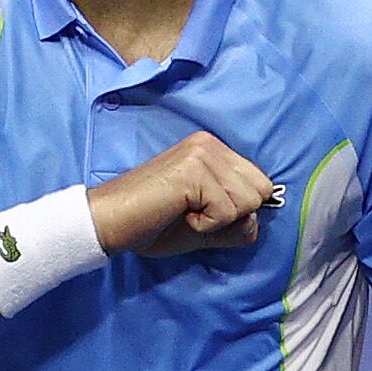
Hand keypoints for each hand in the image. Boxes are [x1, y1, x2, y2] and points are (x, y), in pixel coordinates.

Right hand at [90, 131, 280, 258]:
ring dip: (217, 222)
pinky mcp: (194, 170)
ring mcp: (202, 154)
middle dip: (232, 216)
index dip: (238, 210)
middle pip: (260, 192)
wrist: (110, 222)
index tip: (202, 212)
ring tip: (185, 213)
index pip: (261, 184)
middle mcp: (210, 144)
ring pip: (247, 203)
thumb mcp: (205, 226)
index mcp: (214, 150)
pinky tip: (179, 215)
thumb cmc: (152, 224)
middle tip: (194, 214)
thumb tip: (256, 224)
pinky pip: (227, 212)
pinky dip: (205, 226)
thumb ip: (235, 224)